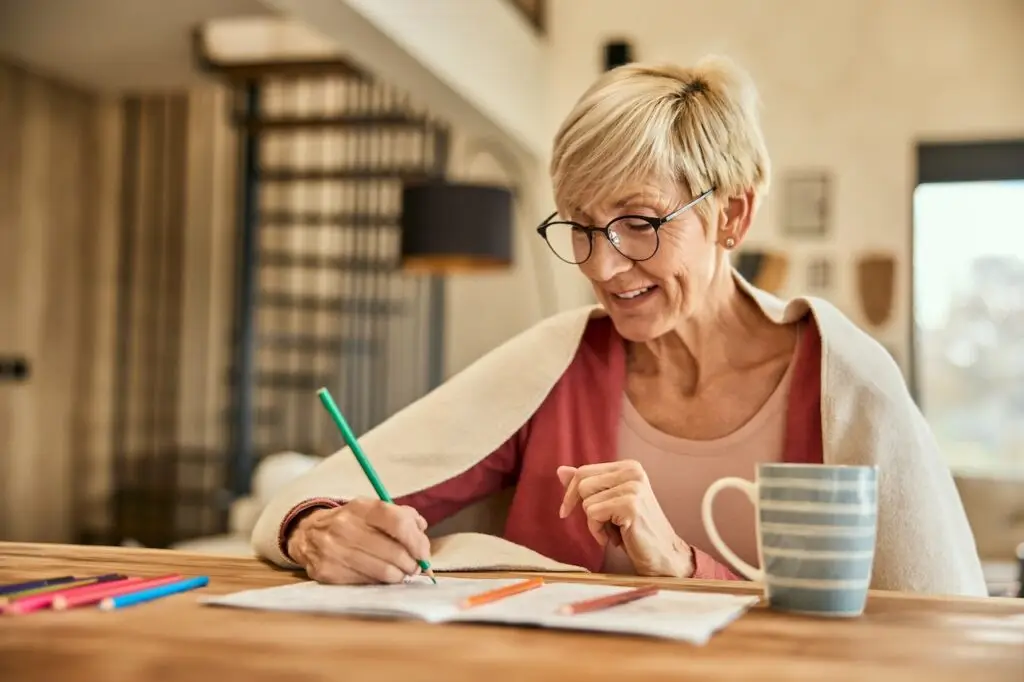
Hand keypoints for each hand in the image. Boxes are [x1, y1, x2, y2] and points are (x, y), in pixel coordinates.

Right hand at [287, 498, 431, 584]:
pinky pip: (367, 583)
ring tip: (401, 572)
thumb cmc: (351, 522)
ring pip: (383, 572)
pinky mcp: (328, 572)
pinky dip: (380, 582)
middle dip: (412, 563)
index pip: (398, 523)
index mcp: (360, 507)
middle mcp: (345, 527)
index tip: (424, 552)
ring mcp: (334, 551)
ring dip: (399, 575)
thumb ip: (402, 515)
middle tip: (415, 566)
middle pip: (394, 552)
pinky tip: (380, 576)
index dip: (417, 541)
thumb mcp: (373, 509)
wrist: (307, 534)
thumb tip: (422, 530)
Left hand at [557, 461, 692, 577]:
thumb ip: (588, 485)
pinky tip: (616, 539)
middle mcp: (632, 471)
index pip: (584, 471)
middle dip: (584, 508)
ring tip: (615, 532)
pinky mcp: (630, 505)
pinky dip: (598, 531)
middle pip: (582, 484)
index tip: (566, 511)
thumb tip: (561, 470)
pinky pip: (593, 514)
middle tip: (604, 525)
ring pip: (586, 501)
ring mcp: (633, 487)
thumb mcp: (609, 503)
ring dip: (594, 523)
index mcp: (628, 466)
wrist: (663, 556)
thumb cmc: (634, 531)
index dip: (570, 493)